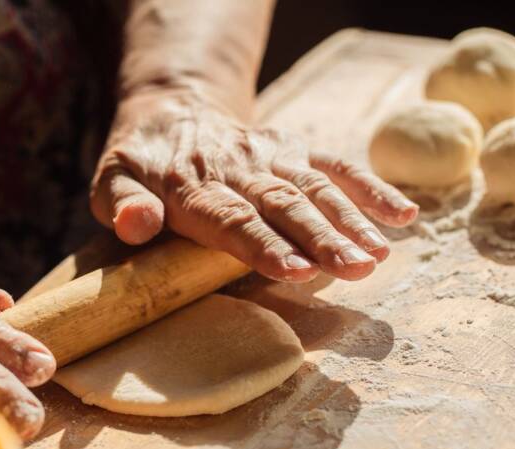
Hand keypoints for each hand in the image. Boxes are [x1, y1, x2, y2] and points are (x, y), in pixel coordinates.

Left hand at [91, 91, 417, 281]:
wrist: (173, 112)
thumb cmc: (141, 165)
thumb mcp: (110, 181)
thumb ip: (121, 205)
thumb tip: (136, 224)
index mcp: (192, 188)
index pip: (232, 220)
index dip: (265, 246)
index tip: (298, 271)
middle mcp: (239, 171)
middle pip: (284, 206)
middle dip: (322, 238)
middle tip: (356, 270)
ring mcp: (272, 158)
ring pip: (316, 188)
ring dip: (351, 221)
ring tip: (379, 255)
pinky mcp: (295, 150)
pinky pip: (337, 165)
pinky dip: (371, 188)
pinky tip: (404, 215)